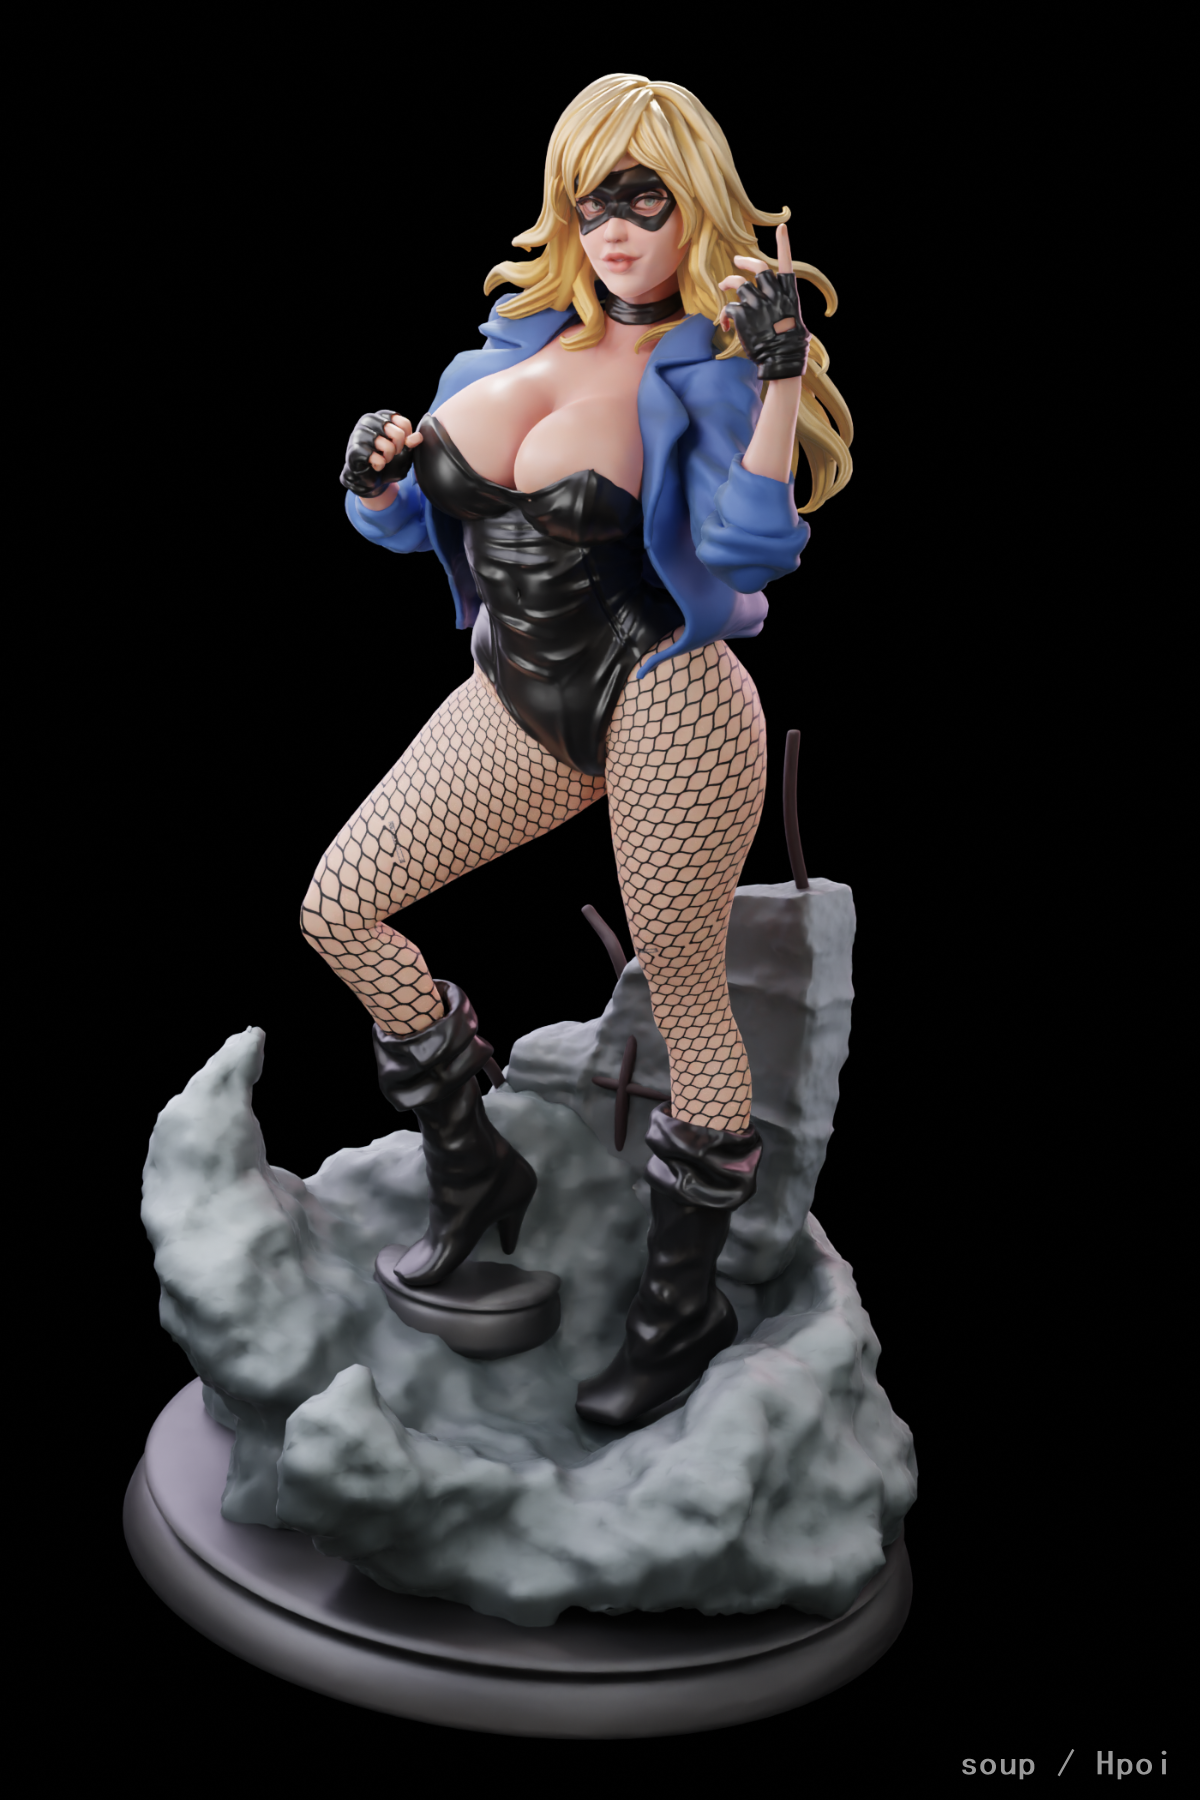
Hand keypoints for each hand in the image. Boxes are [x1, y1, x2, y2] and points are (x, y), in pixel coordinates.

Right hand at [340, 412, 423, 497]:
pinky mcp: (354, 450)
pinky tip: (376, 465)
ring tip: (384, 459)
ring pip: (386, 445)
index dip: (407, 438)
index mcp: (380, 417)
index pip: (403, 422)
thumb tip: (419, 437)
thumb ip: (410, 443)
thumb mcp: (403, 453)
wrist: (372, 480)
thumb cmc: (388, 463)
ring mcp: (359, 434)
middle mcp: (368, 421)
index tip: (402, 446)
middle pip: (397, 433)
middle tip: (392, 454)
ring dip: (389, 457)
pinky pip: (374, 457)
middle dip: (399, 448)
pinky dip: (380, 464)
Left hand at [717, 225, 809, 381]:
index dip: (783, 245)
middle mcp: (773, 295)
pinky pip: (729, 308)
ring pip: (739, 284)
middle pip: (758, 268)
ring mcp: (758, 304)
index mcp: (788, 295)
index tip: (781, 228)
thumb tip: (775, 307)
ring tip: (723, 286)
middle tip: (736, 261)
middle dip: (745, 262)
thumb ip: (781, 307)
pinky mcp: (744, 315)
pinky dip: (724, 316)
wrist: (782, 360)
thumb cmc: (791, 346)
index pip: (786, 264)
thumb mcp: (794, 321)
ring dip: (728, 283)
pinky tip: (726, 325)